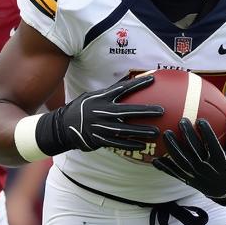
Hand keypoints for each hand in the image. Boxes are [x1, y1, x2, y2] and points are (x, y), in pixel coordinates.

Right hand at [36, 75, 163, 153]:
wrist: (63, 126)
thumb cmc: (82, 108)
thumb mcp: (93, 95)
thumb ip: (110, 91)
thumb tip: (128, 80)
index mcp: (102, 98)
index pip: (123, 89)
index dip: (138, 84)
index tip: (153, 79)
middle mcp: (103, 111)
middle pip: (128, 111)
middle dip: (145, 111)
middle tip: (161, 111)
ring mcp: (101, 126)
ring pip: (126, 129)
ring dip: (142, 131)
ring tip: (156, 131)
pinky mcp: (100, 139)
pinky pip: (118, 143)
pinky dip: (131, 144)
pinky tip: (143, 145)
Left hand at [153, 115, 225, 203]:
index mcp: (221, 161)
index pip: (213, 145)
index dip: (207, 133)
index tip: (200, 120)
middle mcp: (207, 169)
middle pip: (195, 150)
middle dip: (187, 135)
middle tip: (181, 121)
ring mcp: (196, 175)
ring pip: (181, 160)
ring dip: (172, 147)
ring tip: (165, 133)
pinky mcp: (188, 180)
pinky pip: (174, 173)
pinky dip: (164, 166)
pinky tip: (155, 158)